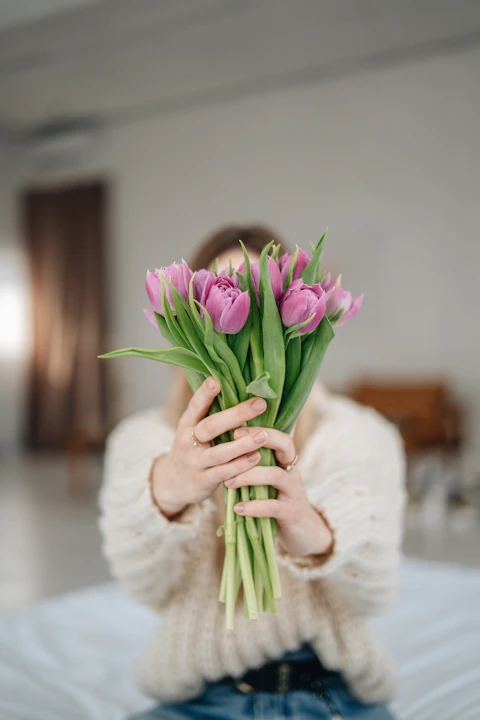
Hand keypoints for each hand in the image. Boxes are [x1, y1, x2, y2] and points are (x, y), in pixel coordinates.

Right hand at [151, 377, 269, 516]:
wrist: (172, 483)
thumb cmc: (192, 448)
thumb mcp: (192, 429)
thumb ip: (209, 413)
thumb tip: (235, 385)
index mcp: (187, 424)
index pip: (195, 406)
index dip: (204, 394)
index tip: (216, 380)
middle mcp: (188, 441)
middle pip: (211, 426)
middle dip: (236, 414)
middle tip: (260, 403)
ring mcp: (195, 462)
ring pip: (220, 452)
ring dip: (243, 444)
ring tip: (264, 434)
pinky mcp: (204, 480)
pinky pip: (224, 473)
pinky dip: (241, 465)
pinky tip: (257, 457)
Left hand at [225, 427, 333, 558]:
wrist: (303, 534)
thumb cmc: (276, 502)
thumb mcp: (266, 482)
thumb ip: (251, 467)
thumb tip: (222, 451)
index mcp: (285, 461)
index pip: (278, 435)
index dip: (259, 429)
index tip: (235, 429)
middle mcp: (292, 471)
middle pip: (284, 445)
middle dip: (259, 439)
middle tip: (233, 442)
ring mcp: (294, 491)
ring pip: (274, 475)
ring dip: (248, 475)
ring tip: (227, 482)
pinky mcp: (292, 513)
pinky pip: (273, 506)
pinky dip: (254, 506)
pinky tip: (238, 508)